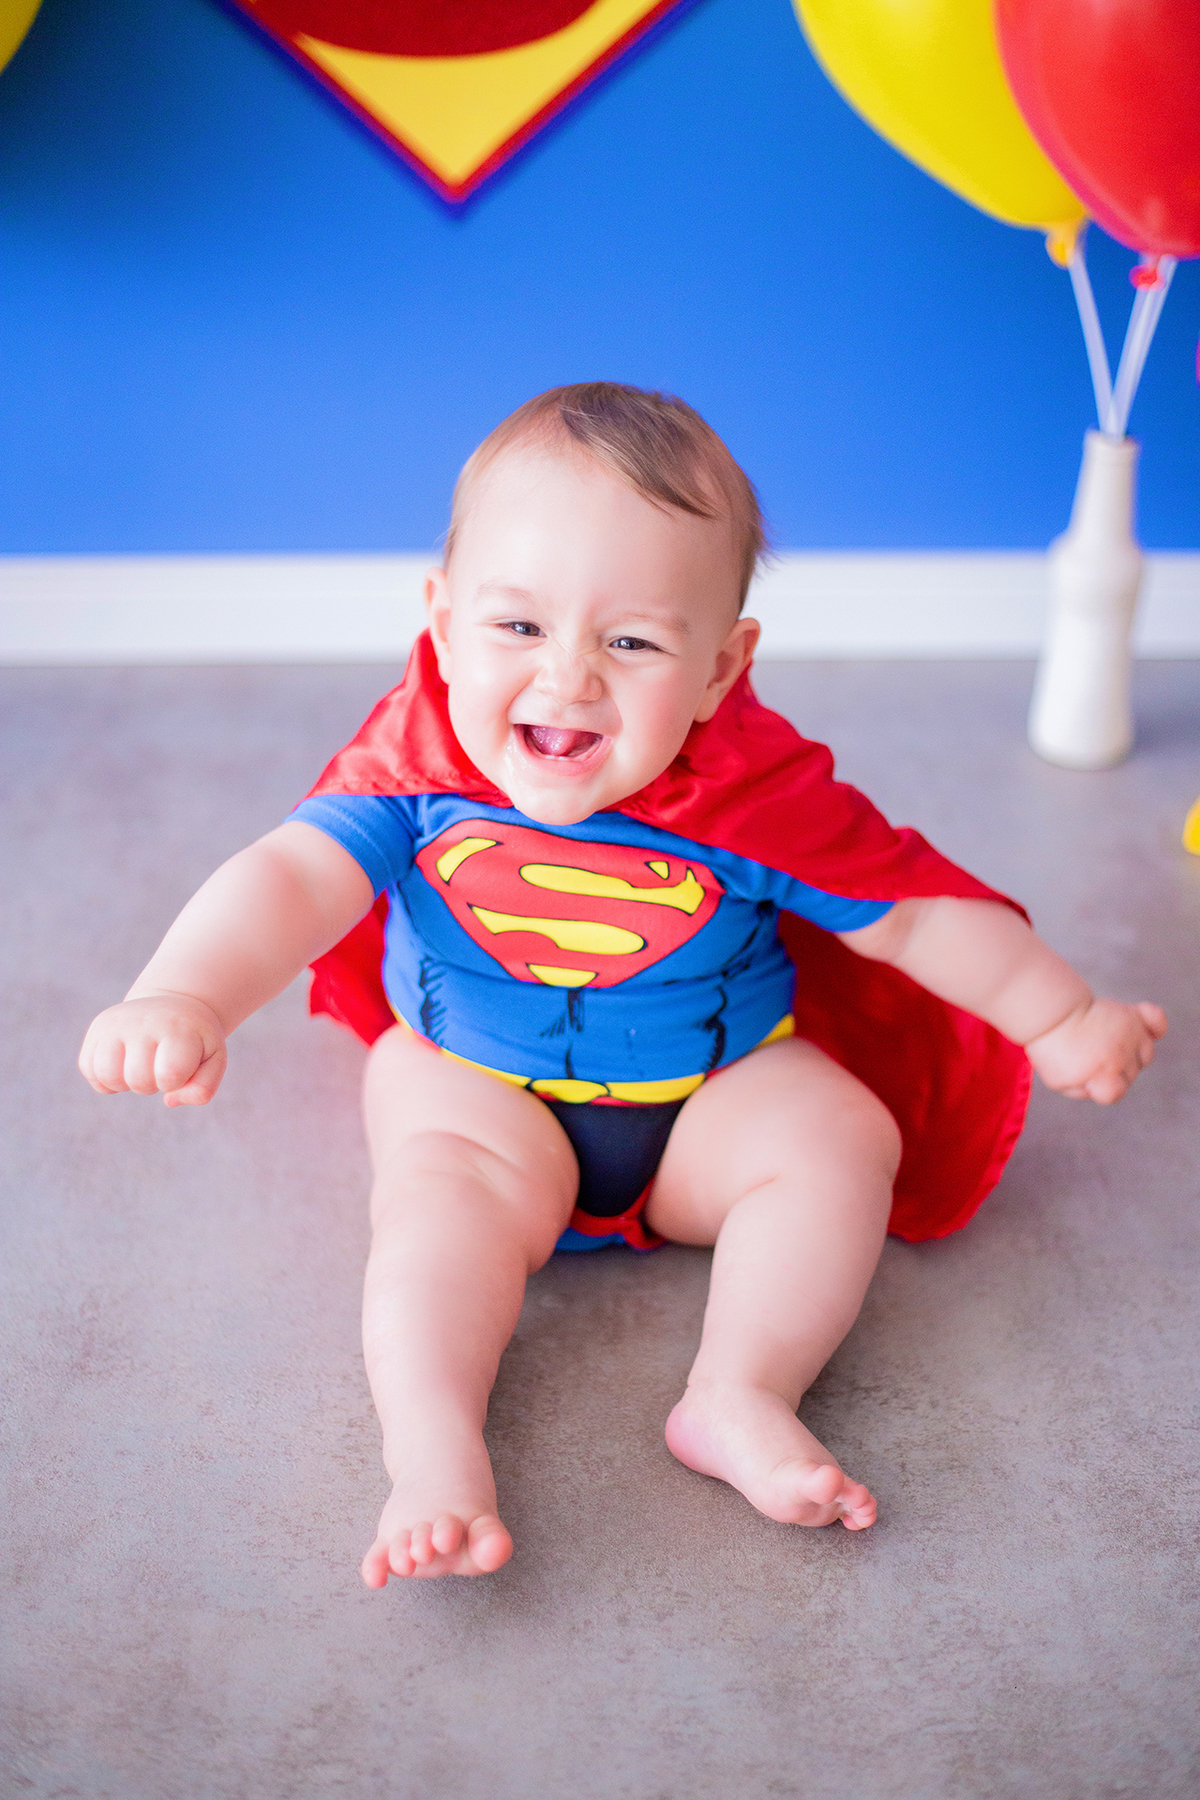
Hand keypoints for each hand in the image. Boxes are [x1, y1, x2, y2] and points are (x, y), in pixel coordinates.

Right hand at [78, 992, 227, 1106]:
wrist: (174, 1004)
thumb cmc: (194, 1040)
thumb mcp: (213, 1060)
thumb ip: (202, 1089)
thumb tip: (169, 1100)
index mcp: (178, 1028)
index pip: (169, 1075)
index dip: (174, 1082)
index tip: (180, 1067)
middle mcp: (144, 1021)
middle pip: (138, 1080)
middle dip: (151, 1084)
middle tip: (159, 1066)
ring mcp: (117, 1022)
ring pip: (106, 1075)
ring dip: (124, 1083)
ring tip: (139, 1068)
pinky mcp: (97, 1027)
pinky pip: (88, 1068)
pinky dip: (105, 1077)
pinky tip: (122, 1065)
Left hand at [1025, 997, 1166, 1104]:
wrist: (1052, 1013)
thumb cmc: (1054, 1048)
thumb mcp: (1060, 1080)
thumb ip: (1085, 1090)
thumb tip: (1106, 1087)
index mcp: (1102, 1074)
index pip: (1116, 1093)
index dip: (1101, 1089)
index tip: (1086, 1077)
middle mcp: (1120, 1055)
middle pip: (1131, 1074)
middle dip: (1111, 1069)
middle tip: (1088, 1054)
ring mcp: (1129, 1033)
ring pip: (1146, 1054)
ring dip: (1130, 1053)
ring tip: (1105, 1043)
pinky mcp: (1131, 1014)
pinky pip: (1156, 1019)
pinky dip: (1156, 1026)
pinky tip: (1139, 1029)